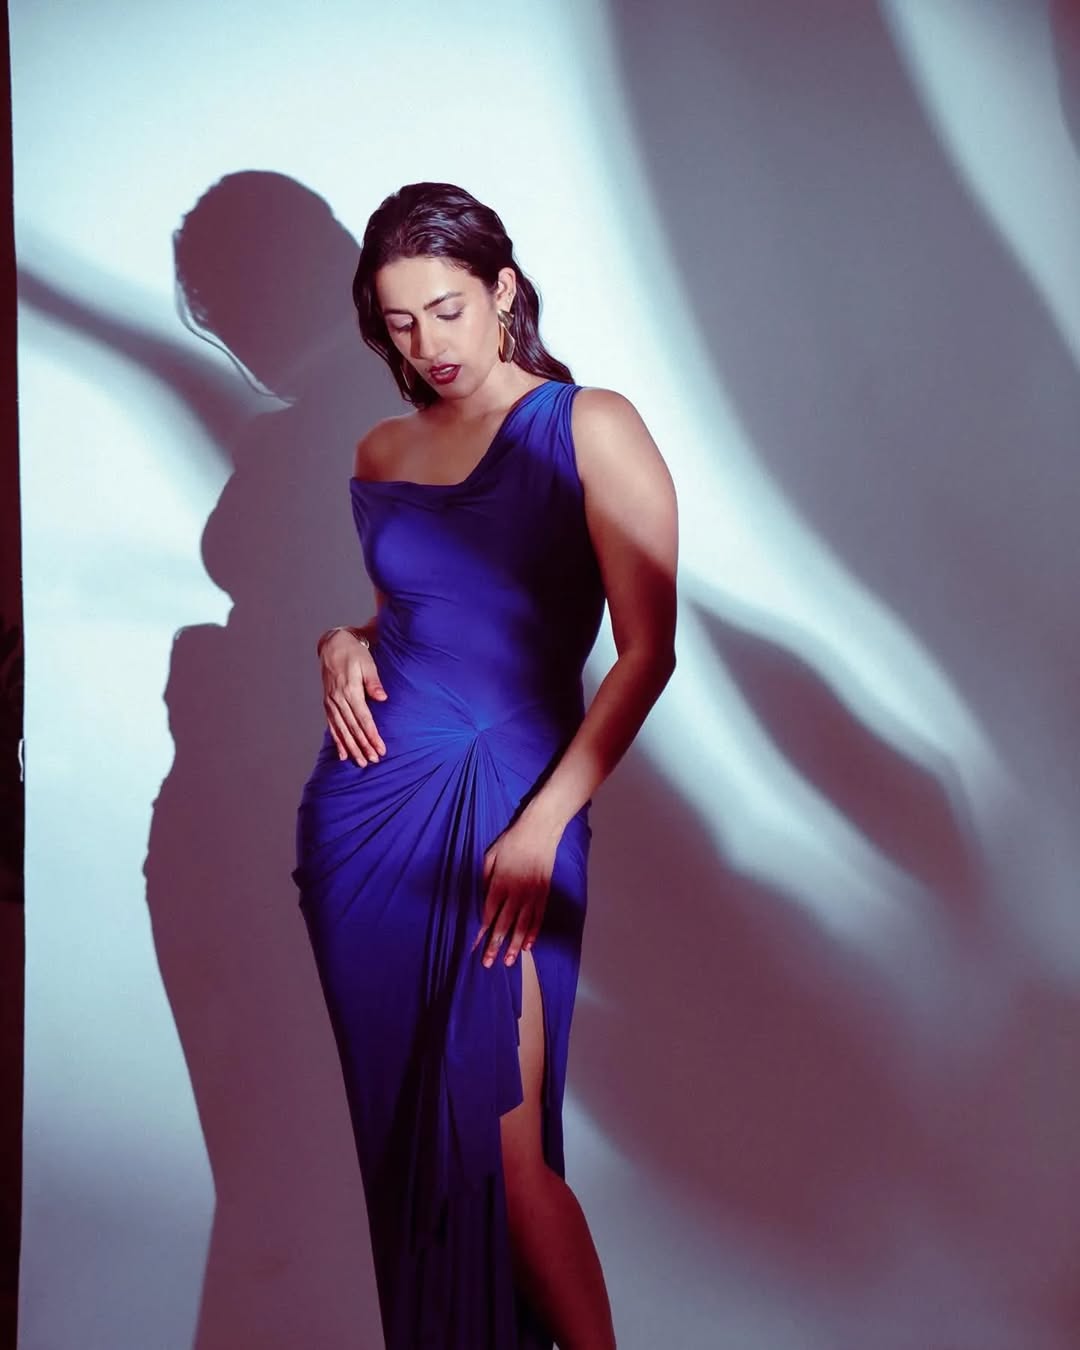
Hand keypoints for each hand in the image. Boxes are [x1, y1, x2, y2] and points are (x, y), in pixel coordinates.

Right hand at [320, 630, 387, 765]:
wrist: (333, 645)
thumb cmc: (354, 654)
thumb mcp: (367, 664)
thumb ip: (374, 682)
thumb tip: (382, 698)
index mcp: (350, 691)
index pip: (363, 719)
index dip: (372, 736)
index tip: (380, 749)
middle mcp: (338, 699)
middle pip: (353, 728)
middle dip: (363, 746)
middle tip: (373, 760)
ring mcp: (331, 702)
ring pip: (342, 730)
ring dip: (351, 748)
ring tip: (360, 762)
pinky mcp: (327, 703)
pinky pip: (332, 726)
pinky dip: (337, 741)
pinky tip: (342, 754)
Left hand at [471, 820, 559, 967]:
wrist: (540, 831)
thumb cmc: (512, 841)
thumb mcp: (490, 855)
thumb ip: (483, 877)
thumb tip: (477, 897)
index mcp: (500, 883)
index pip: (487, 914)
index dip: (479, 932)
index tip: (472, 947)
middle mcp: (517, 892)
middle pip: (504, 924)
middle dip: (495, 945)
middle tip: (488, 963)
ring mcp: (533, 894)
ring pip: (522, 925)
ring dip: (515, 945)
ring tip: (509, 962)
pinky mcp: (544, 893)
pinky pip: (539, 918)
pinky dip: (533, 933)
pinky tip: (528, 946)